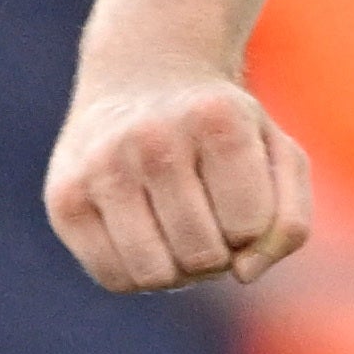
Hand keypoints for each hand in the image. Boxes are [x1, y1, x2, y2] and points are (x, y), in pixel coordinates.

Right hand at [48, 60, 310, 291]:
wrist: (141, 76)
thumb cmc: (221, 130)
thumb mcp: (277, 155)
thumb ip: (289, 222)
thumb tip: (244, 275)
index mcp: (215, 120)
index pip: (247, 228)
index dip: (250, 227)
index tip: (235, 193)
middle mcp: (152, 138)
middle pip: (202, 256)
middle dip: (215, 251)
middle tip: (204, 213)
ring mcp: (101, 167)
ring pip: (155, 275)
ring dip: (176, 270)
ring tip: (175, 231)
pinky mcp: (64, 198)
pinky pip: (113, 278)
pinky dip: (136, 273)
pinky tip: (141, 235)